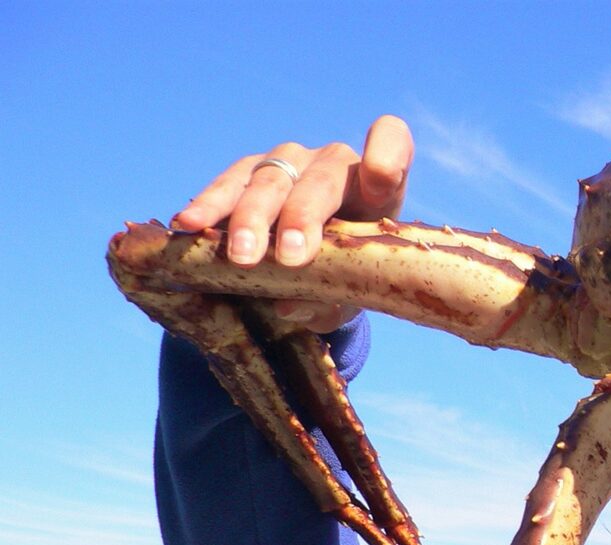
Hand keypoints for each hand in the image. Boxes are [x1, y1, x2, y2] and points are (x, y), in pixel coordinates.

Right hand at [171, 116, 413, 332]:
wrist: (313, 266)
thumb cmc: (346, 276)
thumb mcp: (348, 295)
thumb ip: (330, 302)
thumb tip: (288, 306)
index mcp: (377, 188)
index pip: (392, 143)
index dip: (386, 154)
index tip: (380, 179)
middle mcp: (334, 165)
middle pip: (321, 178)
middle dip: (301, 217)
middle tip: (287, 258)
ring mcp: (290, 161)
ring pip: (271, 177)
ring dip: (253, 217)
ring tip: (239, 254)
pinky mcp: (251, 169)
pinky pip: (230, 181)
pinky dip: (210, 204)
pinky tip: (189, 223)